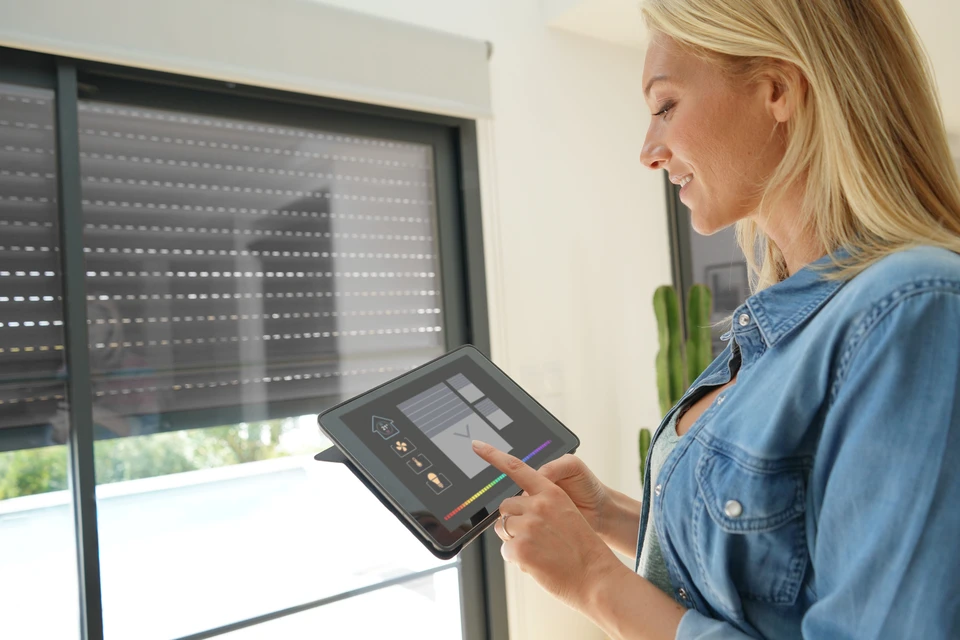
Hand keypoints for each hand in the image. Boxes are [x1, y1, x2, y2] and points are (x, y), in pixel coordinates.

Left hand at [472, 440, 623, 612]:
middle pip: (505, 506)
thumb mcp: (567, 514)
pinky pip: (505, 551)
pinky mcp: (520, 548)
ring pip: (502, 528)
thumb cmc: (583, 550)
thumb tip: (519, 510)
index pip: (518, 468)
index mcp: (551, 492)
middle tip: (535, 537)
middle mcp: (538, 505)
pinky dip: (517, 559)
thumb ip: (543, 505)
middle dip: (513, 521)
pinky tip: (537, 563)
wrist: (597, 576)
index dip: (494, 455)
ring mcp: (528, 526)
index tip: (477, 445)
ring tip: (539, 551)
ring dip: (513, 540)